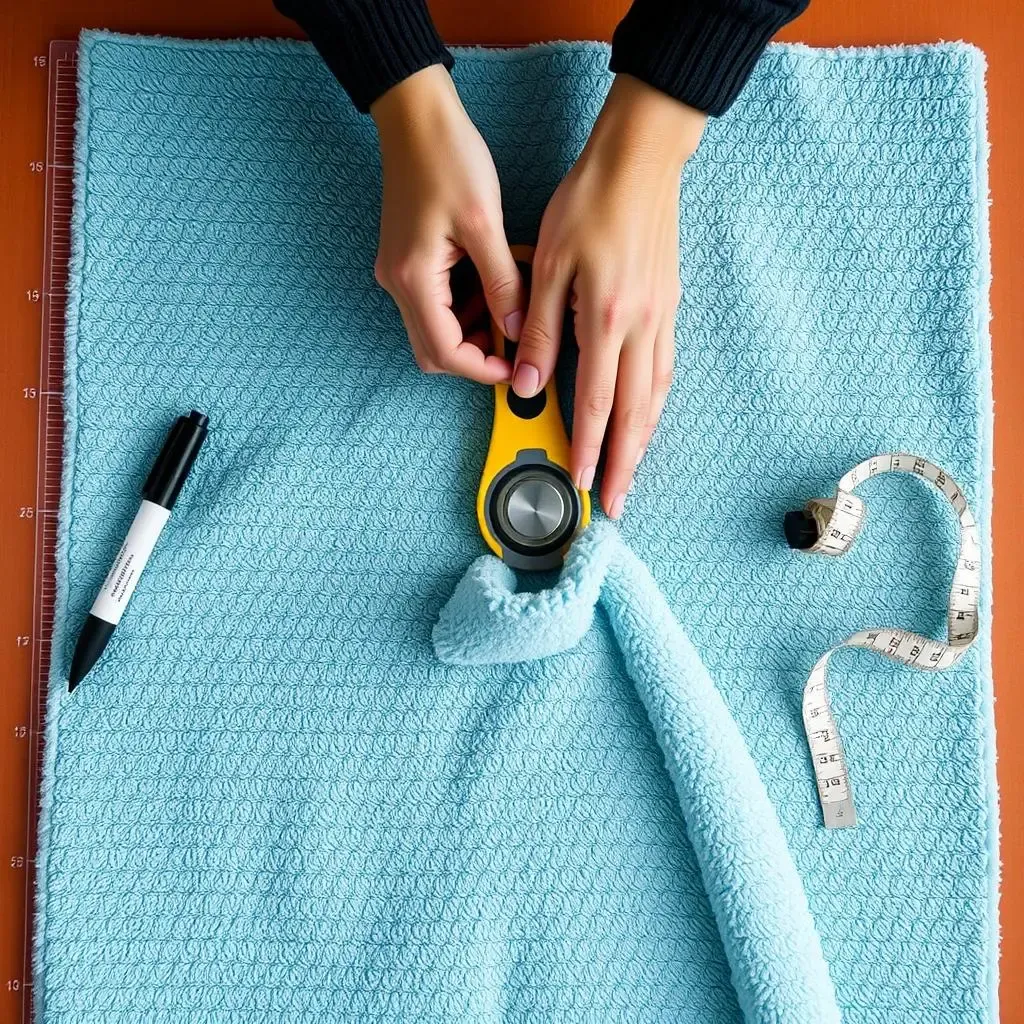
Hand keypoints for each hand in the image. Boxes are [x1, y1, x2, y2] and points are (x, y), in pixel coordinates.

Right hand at [371, 65, 524, 383]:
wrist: (415, 115)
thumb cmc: (448, 158)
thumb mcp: (484, 224)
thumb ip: (502, 284)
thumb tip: (519, 330)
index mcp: (414, 278)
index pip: (444, 352)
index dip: (481, 368)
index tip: (514, 366)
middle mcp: (398, 283)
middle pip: (433, 351)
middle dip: (475, 356)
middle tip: (515, 342)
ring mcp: (399, 273)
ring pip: (434, 330)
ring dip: (472, 331)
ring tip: (509, 306)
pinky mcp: (406, 261)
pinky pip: (434, 304)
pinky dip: (465, 308)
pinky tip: (492, 285)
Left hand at [514, 75, 705, 517]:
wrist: (641, 159)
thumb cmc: (589, 202)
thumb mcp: (548, 262)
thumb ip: (539, 330)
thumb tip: (526, 384)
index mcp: (607, 318)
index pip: (594, 402)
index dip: (586, 448)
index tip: (579, 483)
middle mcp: (642, 326)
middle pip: (635, 413)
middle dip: (624, 463)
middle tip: (616, 501)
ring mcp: (662, 317)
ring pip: (656, 396)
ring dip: (645, 441)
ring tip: (634, 471)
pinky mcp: (669, 305)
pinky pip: (666, 370)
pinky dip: (657, 404)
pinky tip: (650, 415)